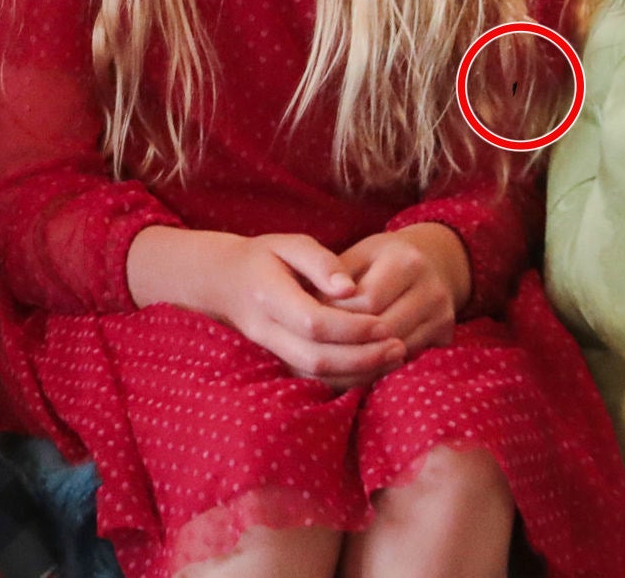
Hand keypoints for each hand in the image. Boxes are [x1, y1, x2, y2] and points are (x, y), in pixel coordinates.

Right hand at [176, 230, 409, 383]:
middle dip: (363, 357)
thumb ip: (319, 261)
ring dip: (360, 372)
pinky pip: (315, 379)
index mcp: (268, 295)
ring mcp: (272, 350)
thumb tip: (349, 287)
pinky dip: (347, 378)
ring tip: (395, 357)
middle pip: (317, 358)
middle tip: (399, 347)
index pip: (313, 322)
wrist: (225, 282)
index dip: (352, 327)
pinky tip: (374, 365)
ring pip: (317, 374)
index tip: (384, 324)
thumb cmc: (264, 257)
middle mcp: (267, 329)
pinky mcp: (281, 361)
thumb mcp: (289, 244)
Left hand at [329, 226, 466, 358]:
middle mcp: (431, 289)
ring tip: (337, 351)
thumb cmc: (383, 259)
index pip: (367, 300)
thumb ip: (337, 277)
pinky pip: (409, 358)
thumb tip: (313, 307)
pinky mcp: (447, 335)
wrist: (432, 262)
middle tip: (323, 341)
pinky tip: (362, 357)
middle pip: (384, 328)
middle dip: (350, 336)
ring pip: (396, 349)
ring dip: (364, 354)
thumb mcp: (359, 254)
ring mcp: (442, 315)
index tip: (316, 317)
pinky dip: (383, 361)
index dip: (338, 312)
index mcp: (405, 261)